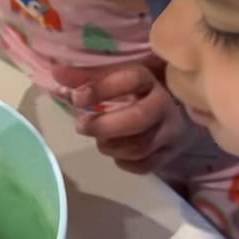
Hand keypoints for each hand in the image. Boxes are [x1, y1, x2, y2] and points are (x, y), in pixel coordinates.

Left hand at [53, 61, 195, 174]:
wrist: (182, 111)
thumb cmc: (141, 91)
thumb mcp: (118, 77)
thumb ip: (88, 76)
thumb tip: (56, 73)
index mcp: (151, 79)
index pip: (130, 79)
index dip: (101, 87)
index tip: (77, 97)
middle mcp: (166, 106)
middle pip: (138, 119)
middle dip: (104, 125)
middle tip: (80, 126)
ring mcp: (172, 133)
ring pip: (140, 146)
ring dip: (111, 146)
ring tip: (99, 140)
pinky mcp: (172, 154)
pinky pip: (145, 165)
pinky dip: (124, 162)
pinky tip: (116, 152)